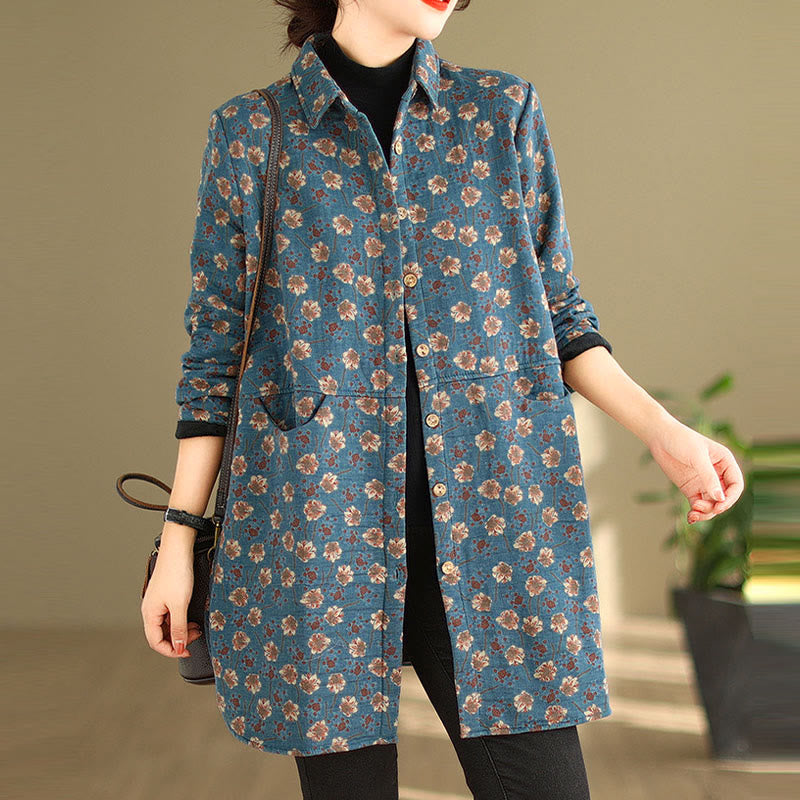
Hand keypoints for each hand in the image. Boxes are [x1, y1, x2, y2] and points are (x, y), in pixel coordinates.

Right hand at [141, 539, 203, 658]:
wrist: (178, 549)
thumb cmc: (176, 573)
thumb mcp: (180, 604)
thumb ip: (179, 627)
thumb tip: (178, 647)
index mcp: (150, 614)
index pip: (156, 642)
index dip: (171, 650)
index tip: (186, 651)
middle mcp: (151, 609)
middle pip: (162, 634)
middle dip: (179, 639)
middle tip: (195, 635)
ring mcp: (158, 602)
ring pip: (168, 624)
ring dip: (181, 629)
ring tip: (196, 627)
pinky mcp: (166, 595)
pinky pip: (172, 614)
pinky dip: (182, 619)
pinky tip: (191, 617)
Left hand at [648, 418, 744, 523]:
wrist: (659, 436)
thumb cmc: (681, 440)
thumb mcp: (697, 457)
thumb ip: (708, 477)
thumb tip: (720, 499)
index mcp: (725, 463)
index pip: (736, 485)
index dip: (731, 498)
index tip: (719, 505)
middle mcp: (717, 474)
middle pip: (725, 498)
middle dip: (716, 507)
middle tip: (699, 508)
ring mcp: (704, 483)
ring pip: (712, 504)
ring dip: (706, 513)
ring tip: (693, 514)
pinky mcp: (691, 488)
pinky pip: (698, 505)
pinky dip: (696, 513)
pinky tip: (690, 518)